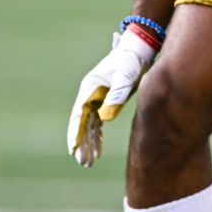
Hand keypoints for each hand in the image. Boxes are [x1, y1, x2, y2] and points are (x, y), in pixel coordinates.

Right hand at [66, 27, 156, 166]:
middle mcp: (90, 93)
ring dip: (88, 143)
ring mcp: (97, 97)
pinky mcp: (106, 100)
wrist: (138, 49)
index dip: (75, 132)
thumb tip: (105, 118)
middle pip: (82, 122)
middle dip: (81, 143)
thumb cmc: (131, 60)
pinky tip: (97, 150)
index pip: (79, 114)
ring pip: (89, 125)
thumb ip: (116, 95)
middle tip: (82, 162)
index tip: (73, 148)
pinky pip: (98, 122)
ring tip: (88, 162)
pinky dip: (97, 136)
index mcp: (90, 87)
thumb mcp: (125, 76)